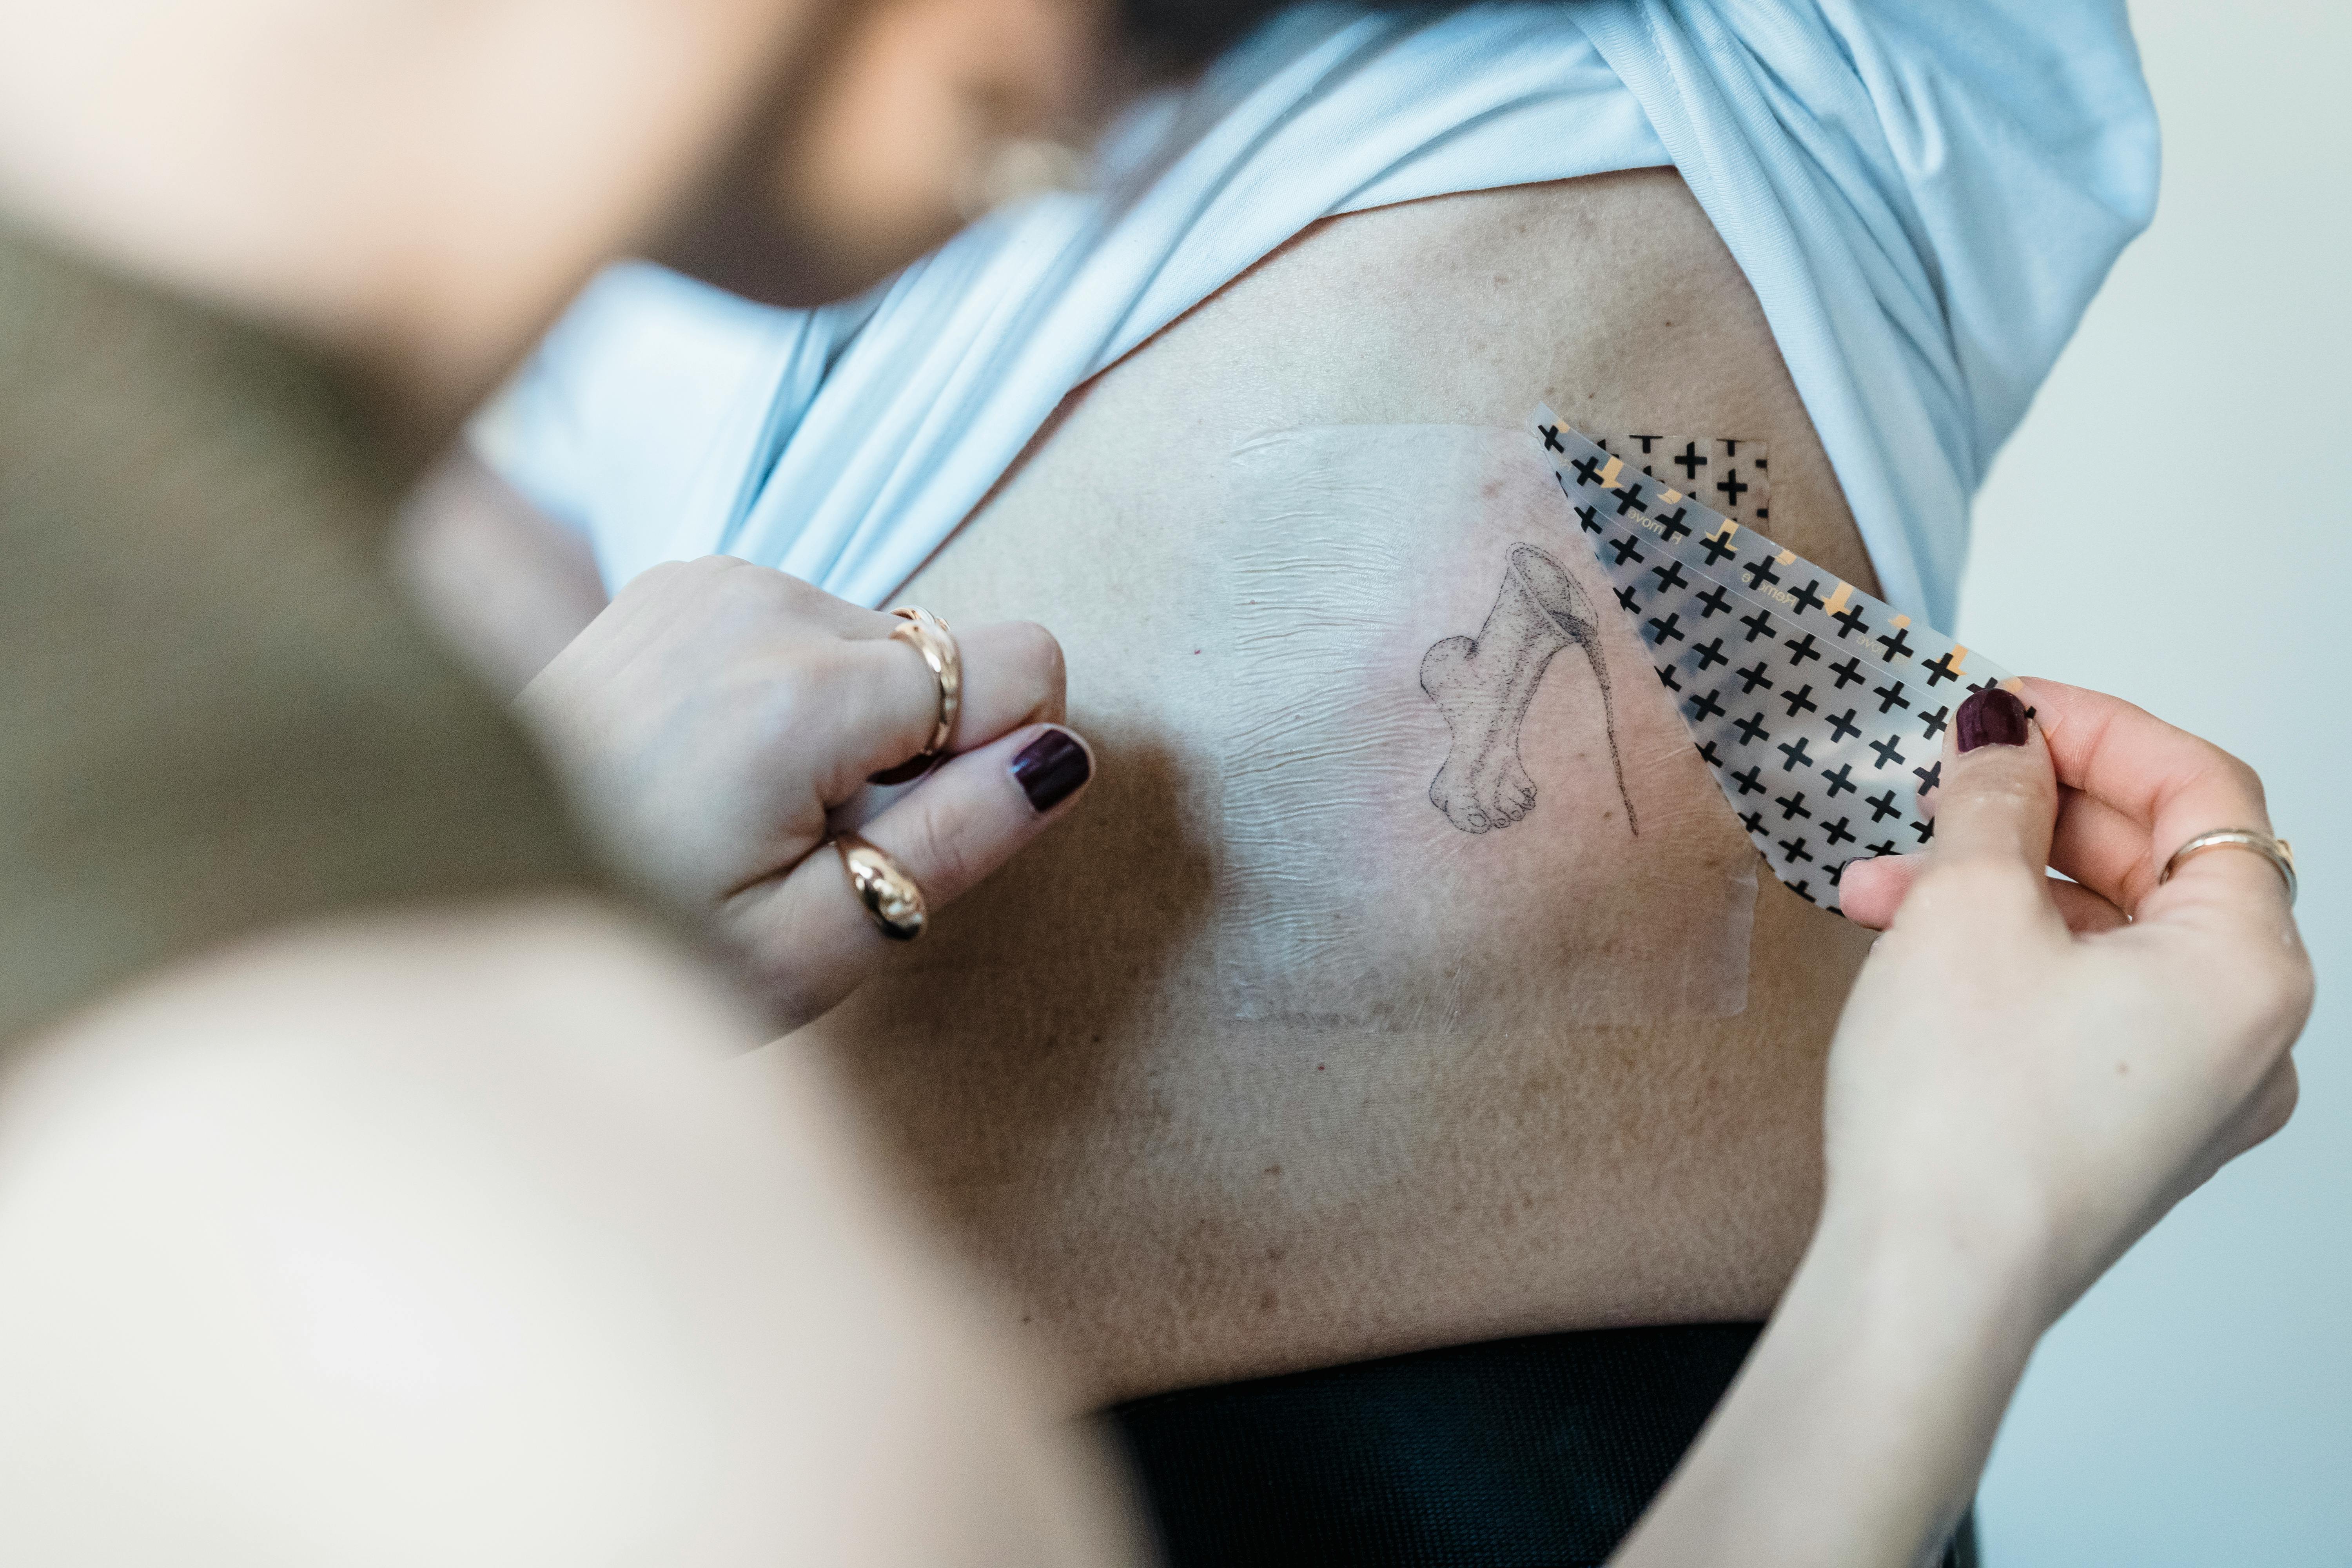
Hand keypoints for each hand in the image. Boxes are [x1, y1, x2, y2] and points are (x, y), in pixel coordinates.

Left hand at [517, 556, 1093, 1028]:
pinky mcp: (681, 579)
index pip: (1024, 667)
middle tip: (807, 837)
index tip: (907, 828)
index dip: (1000, 760)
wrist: (460, 885)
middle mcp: (762, 603)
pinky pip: (806, 624)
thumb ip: (952, 842)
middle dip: (910, 748)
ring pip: (878, 642)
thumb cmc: (640, 938)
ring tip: (749, 804)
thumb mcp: (812, 945)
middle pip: (948, 655)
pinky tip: (714, 760)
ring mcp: (713, 579)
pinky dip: (788, 692)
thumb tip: (1064, 759)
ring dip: (846, 724)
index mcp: (804, 695)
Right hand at [1611, 680, 2311, 1566]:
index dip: (2096, 727)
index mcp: (2248, 965)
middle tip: (1940, 780)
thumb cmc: (1963, 1121)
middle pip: (2157, 862)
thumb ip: (1991, 797)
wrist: (1925, 1281)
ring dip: (1998, 883)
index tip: (2004, 706)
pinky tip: (1914, 945)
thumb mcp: (1964, 907)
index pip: (2201, 789)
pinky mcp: (2127, 1125)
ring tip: (1886, 879)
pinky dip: (2009, 954)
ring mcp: (2192, 1089)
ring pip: (2108, 933)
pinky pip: (2086, 1000)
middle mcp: (2248, 1032)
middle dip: (2031, 809)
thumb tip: (1999, 737)